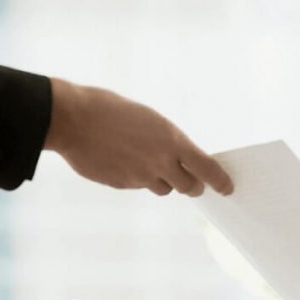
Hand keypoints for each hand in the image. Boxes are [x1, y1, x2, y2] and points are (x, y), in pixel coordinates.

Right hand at [45, 78, 233, 196]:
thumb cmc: (110, 110)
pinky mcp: (121, 185)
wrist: (72, 119)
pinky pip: (138, 186)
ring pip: (163, 189)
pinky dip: (138, 178)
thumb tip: (178, 157)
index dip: (220, 181)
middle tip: (193, 181)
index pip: (207, 168)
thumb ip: (167, 142)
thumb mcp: (149, 119)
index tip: (227, 188)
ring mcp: (140, 177)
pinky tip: (125, 161)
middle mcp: (160, 163)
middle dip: (193, 185)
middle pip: (189, 187)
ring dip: (164, 181)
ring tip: (151, 163)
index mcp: (172, 141)